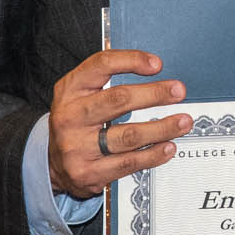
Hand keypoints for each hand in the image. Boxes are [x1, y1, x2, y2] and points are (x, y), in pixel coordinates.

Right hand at [47, 49, 190, 198]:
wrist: (51, 165)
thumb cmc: (77, 121)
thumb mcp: (80, 94)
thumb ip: (108, 78)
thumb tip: (153, 66)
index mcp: (69, 90)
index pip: (101, 65)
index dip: (131, 60)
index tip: (157, 64)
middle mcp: (70, 116)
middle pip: (118, 100)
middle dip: (154, 94)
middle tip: (178, 91)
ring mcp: (77, 147)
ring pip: (128, 135)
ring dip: (161, 128)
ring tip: (183, 122)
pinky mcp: (87, 173)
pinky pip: (128, 163)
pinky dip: (152, 155)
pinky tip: (168, 147)